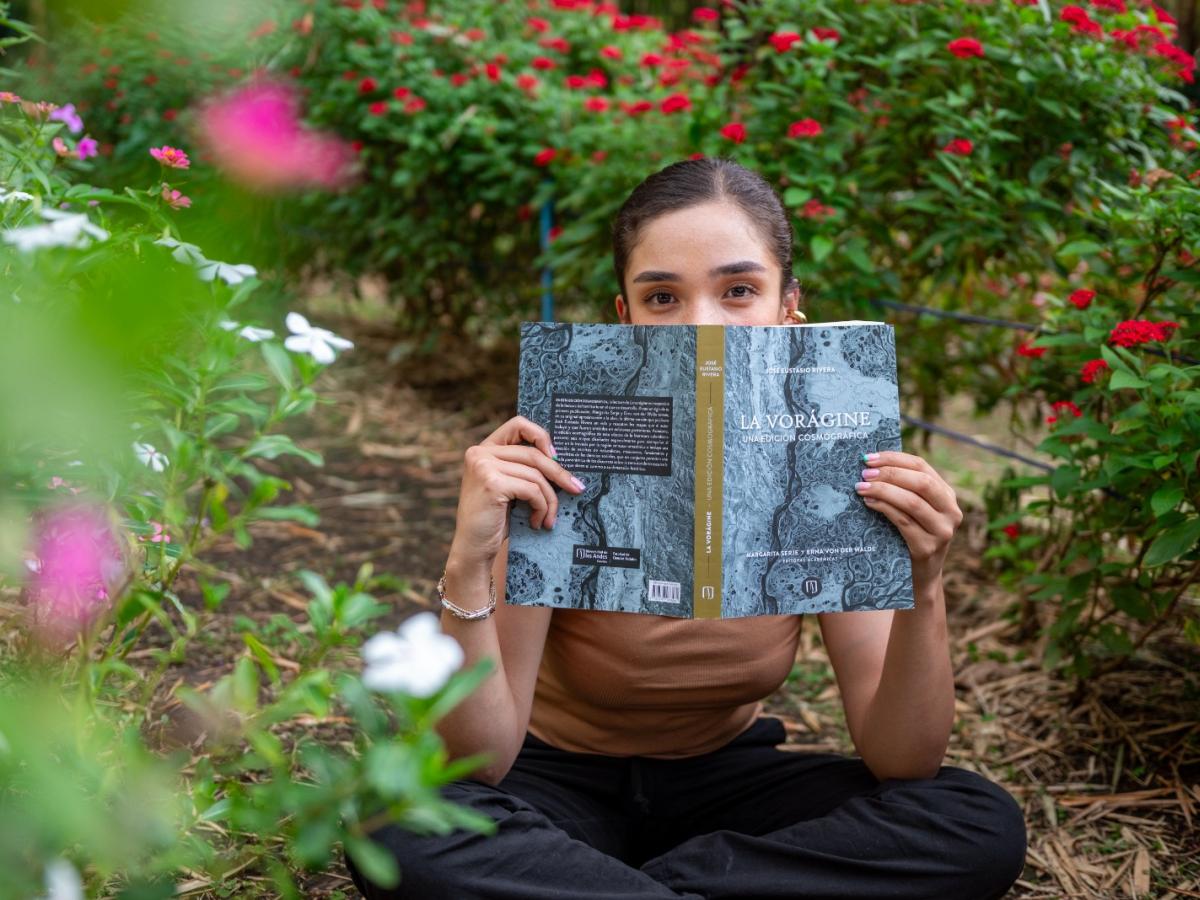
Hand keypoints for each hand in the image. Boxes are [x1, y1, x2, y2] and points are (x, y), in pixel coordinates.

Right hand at [449, 415, 584, 567]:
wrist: (473, 550)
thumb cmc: (494, 520)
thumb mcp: (508, 487)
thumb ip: (524, 469)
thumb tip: (562, 462)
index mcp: (483, 450)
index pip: (518, 424)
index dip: (541, 436)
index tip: (557, 456)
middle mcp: (479, 453)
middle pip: (533, 454)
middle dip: (559, 473)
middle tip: (577, 488)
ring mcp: (483, 467)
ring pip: (536, 475)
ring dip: (549, 500)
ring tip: (548, 518)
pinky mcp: (492, 484)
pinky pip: (532, 490)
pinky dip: (541, 507)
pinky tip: (537, 522)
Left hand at [854, 450, 962, 587]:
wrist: (920, 576)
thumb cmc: (911, 535)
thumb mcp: (915, 510)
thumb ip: (904, 488)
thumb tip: (871, 464)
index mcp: (947, 495)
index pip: (922, 466)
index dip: (894, 458)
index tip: (869, 457)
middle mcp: (951, 511)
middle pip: (920, 482)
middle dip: (889, 473)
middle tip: (864, 473)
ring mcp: (942, 531)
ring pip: (911, 502)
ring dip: (883, 491)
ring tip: (861, 487)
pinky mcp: (927, 548)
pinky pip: (903, 521)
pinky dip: (884, 508)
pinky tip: (869, 503)